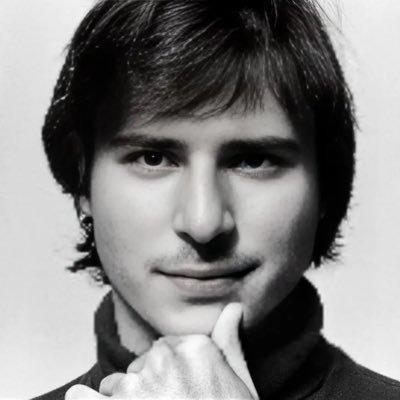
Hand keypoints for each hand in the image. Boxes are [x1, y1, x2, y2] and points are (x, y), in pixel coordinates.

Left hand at [65, 303, 257, 398]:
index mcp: (195, 348)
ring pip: (117, 384)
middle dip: (149, 384)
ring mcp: (138, 388)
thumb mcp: (241, 383)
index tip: (180, 390)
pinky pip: (85, 399)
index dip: (171, 372)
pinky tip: (81, 397)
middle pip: (143, 364)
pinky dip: (82, 399)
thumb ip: (229, 342)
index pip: (168, 348)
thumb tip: (234, 308)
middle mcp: (165, 360)